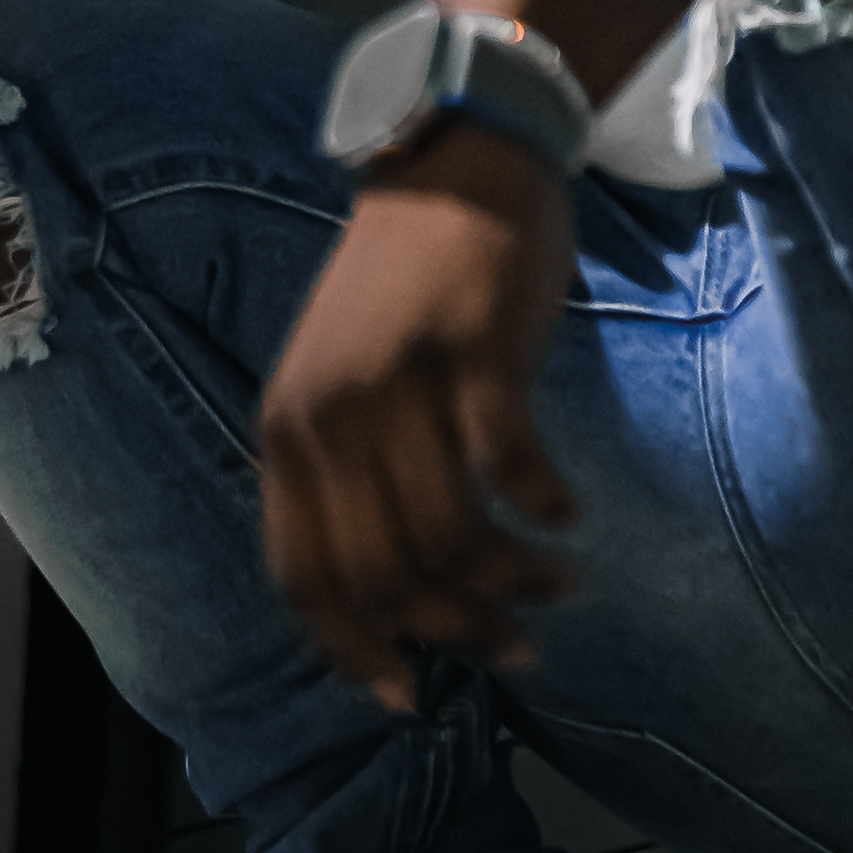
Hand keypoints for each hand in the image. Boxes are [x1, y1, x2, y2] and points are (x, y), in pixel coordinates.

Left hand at [260, 124, 577, 708]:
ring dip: (513, 582)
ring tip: (556, 586)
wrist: (458, 160)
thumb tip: (397, 598)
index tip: (409, 693)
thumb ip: (350, 473)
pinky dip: (543, 510)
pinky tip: (566, 517)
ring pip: (451, 535)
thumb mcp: (343, 379)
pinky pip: (509, 468)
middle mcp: (329, 414)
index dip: (354, 649)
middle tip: (517, 650)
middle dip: (456, 630)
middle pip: (386, 574)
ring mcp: (399, 381)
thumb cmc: (407, 282)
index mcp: (287, 430)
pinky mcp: (472, 350)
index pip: (304, 576)